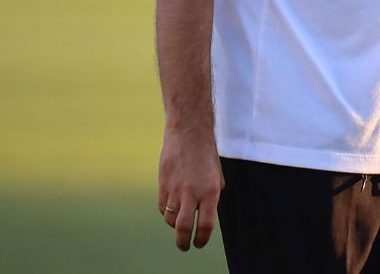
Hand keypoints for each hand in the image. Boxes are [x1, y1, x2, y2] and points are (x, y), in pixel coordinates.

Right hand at [157, 126, 224, 250]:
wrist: (189, 133)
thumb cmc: (206, 154)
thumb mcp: (216, 175)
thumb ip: (212, 195)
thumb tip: (205, 213)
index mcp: (210, 192)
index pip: (206, 225)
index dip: (202, 239)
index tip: (199, 243)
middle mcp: (192, 193)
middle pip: (183, 228)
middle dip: (183, 242)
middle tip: (185, 247)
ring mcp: (175, 189)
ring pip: (170, 219)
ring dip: (175, 226)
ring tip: (180, 224)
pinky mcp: (163, 184)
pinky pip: (163, 207)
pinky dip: (167, 213)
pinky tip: (172, 209)